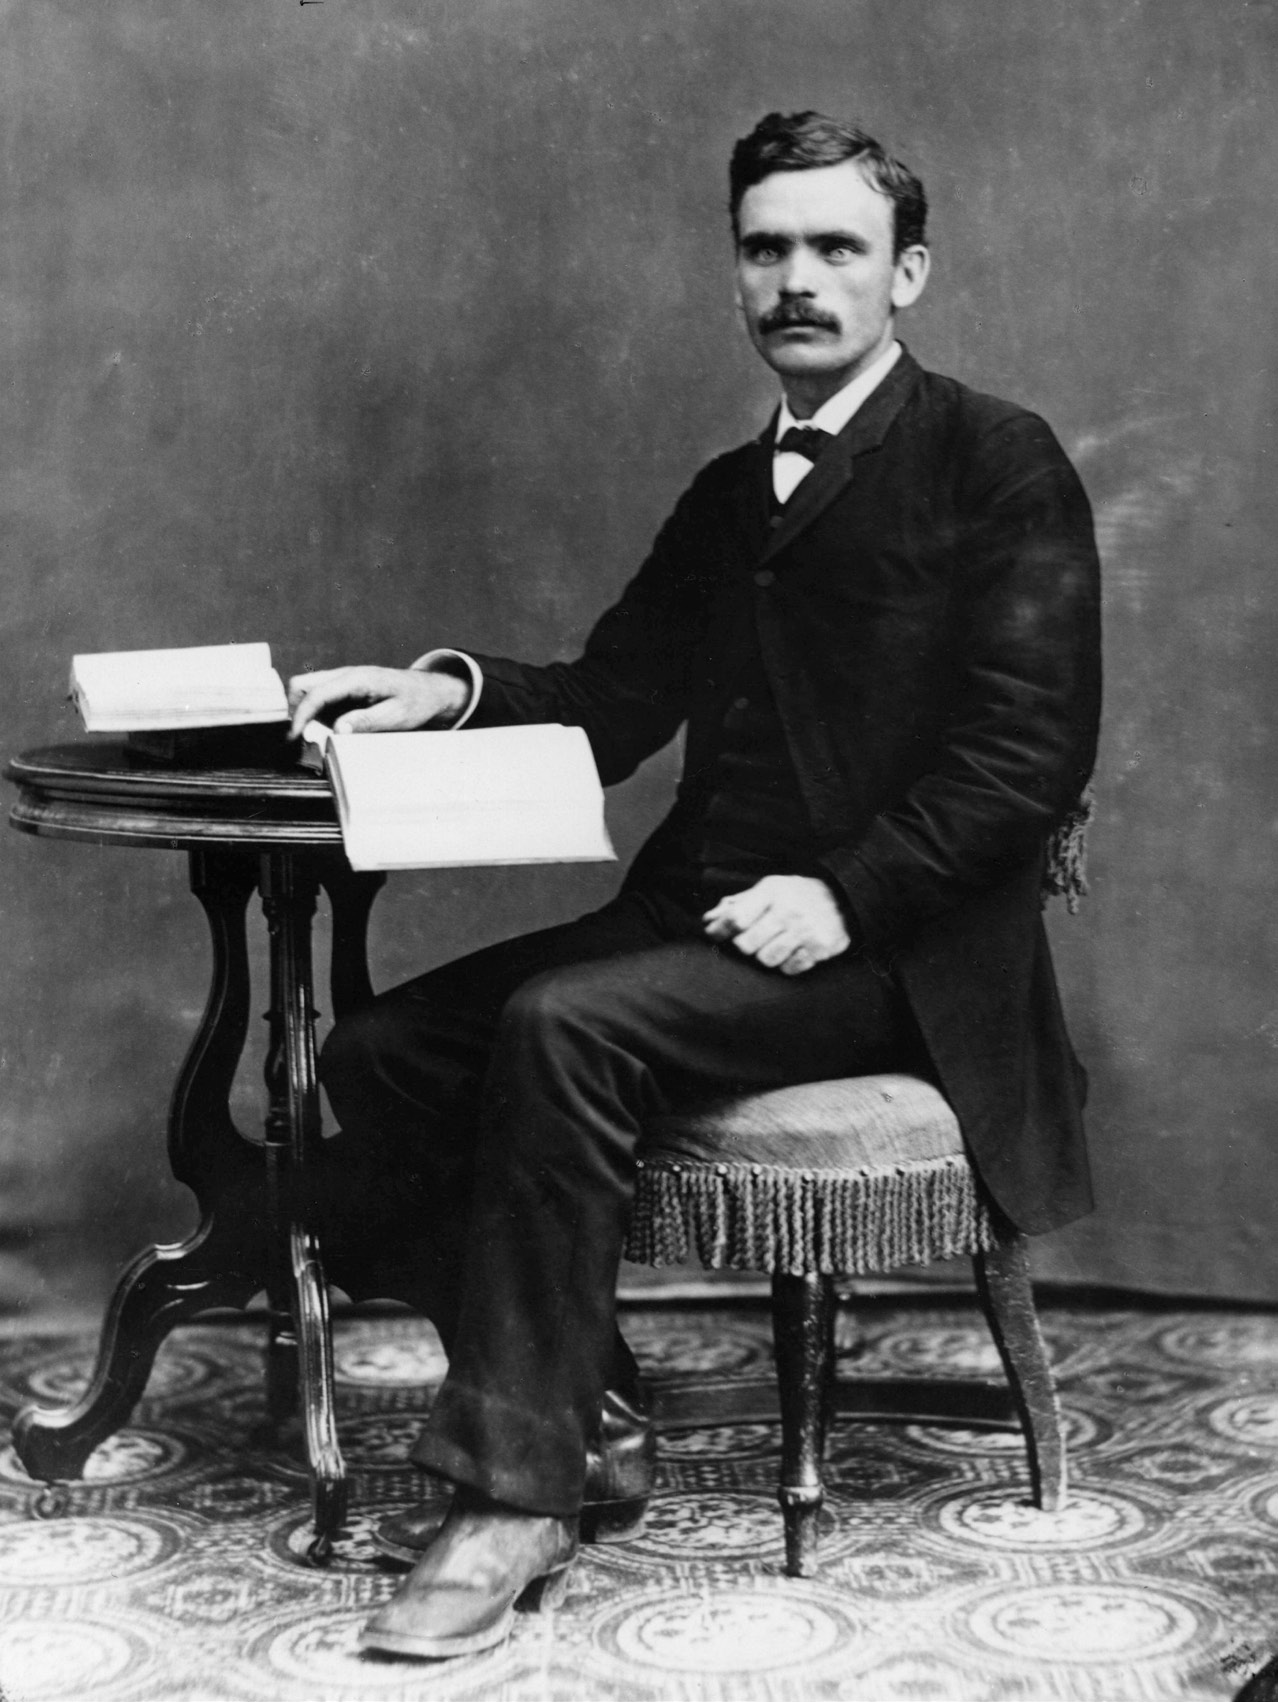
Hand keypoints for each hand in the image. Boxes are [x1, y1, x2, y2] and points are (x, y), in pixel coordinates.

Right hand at [287, 665, 468, 737]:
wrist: (429, 692)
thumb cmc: (415, 702)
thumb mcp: (396, 715)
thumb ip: (366, 721)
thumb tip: (339, 729)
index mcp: (356, 678)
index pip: (316, 693)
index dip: (300, 715)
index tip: (294, 736)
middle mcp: (345, 676)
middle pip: (301, 684)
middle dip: (293, 708)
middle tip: (297, 736)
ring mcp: (342, 682)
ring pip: (306, 690)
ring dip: (302, 711)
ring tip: (307, 737)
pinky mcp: (343, 692)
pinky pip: (319, 699)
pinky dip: (313, 713)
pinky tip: (322, 730)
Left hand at [703, 874, 851, 975]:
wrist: (843, 897)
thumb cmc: (797, 894)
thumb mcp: (769, 888)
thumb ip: (738, 904)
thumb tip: (709, 920)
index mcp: (772, 892)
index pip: (736, 918)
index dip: (719, 930)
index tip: (715, 933)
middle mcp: (789, 911)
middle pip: (747, 945)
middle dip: (745, 944)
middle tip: (754, 938)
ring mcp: (806, 931)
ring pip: (766, 960)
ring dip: (767, 955)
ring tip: (776, 943)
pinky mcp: (821, 948)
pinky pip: (790, 968)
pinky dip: (787, 963)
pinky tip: (793, 949)